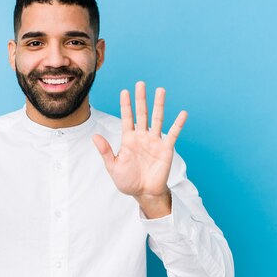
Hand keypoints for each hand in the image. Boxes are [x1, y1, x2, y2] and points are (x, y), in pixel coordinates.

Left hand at [92, 81, 186, 217]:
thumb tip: (94, 136)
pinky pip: (173, 134)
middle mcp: (142, 137)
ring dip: (159, 105)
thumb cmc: (127, 181)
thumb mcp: (113, 166)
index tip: (124, 91)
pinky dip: (178, 124)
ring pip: (157, 119)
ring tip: (160, 90)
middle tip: (140, 83)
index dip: (126, 105)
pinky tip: (182, 113)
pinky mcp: (166, 149)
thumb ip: (105, 151)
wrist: (144, 193)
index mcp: (128, 139)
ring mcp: (154, 141)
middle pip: (142, 114)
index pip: (127, 118)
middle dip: (141, 99)